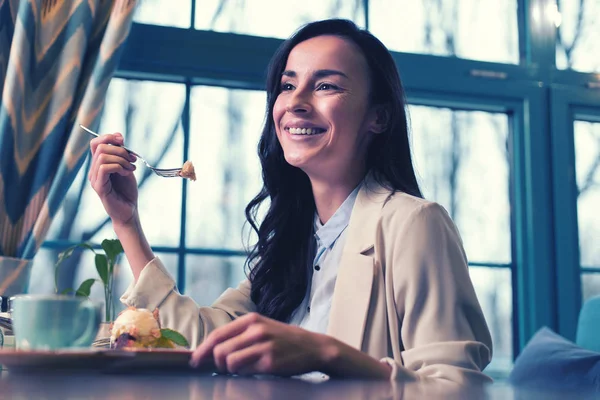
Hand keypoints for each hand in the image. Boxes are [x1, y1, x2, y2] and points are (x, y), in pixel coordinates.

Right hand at [89, 132, 138, 225]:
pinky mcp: (99, 187)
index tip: (122, 140)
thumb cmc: (127, 190)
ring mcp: (95, 179)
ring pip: (102, 156)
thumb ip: (121, 153)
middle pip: (100, 147)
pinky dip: (118, 166)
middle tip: (132, 159)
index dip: (108, 137)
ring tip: (131, 168)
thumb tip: (119, 136)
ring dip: (121, 159)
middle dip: (120, 149)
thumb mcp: (126, 167)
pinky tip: (126, 173)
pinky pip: (104, 168)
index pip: (96, 143)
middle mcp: (93, 171)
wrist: (129, 210)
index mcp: (99, 165)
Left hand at [189, 313, 331, 375]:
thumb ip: (240, 335)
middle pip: (219, 351)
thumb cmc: (284, 340)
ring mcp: (263, 346)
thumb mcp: (262, 328)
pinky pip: (245, 372)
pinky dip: (244, 374)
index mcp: (251, 320)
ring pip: (229, 362)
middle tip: (222, 369)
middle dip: (215, 364)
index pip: (217, 335)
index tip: (195, 360)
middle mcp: (256, 331)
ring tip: (240, 369)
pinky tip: (254, 370)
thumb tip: (212, 350)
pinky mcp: (270, 362)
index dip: (202, 350)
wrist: (313, 347)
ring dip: (229, 370)